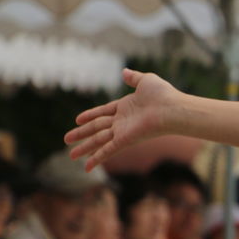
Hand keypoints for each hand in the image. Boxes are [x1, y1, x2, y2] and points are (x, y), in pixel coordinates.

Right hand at [64, 69, 183, 170]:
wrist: (172, 108)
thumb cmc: (163, 95)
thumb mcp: (145, 80)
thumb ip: (133, 77)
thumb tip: (124, 72)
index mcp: (126, 107)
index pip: (103, 112)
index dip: (90, 116)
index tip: (77, 120)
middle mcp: (123, 121)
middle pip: (97, 128)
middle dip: (81, 134)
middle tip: (66, 139)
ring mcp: (123, 131)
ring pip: (98, 140)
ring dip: (84, 148)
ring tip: (71, 155)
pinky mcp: (125, 140)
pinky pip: (108, 151)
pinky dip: (97, 159)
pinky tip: (87, 167)